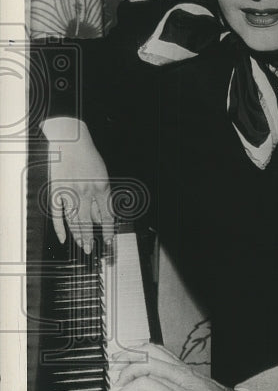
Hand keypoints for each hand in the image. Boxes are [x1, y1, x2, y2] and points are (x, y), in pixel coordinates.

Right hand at [45, 119, 114, 252]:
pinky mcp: (56, 190)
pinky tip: (63, 238)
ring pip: (74, 220)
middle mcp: (86, 191)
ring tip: (82, 246)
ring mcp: (70, 192)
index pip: (107, 215)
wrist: (70, 140)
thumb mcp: (102, 176)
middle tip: (91, 250)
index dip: (108, 231)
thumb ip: (103, 197)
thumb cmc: (88, 157)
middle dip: (90, 238)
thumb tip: (102, 218)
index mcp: (102, 187)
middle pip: (89, 222)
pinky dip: (60, 227)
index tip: (108, 242)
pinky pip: (58, 214)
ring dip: (78, 236)